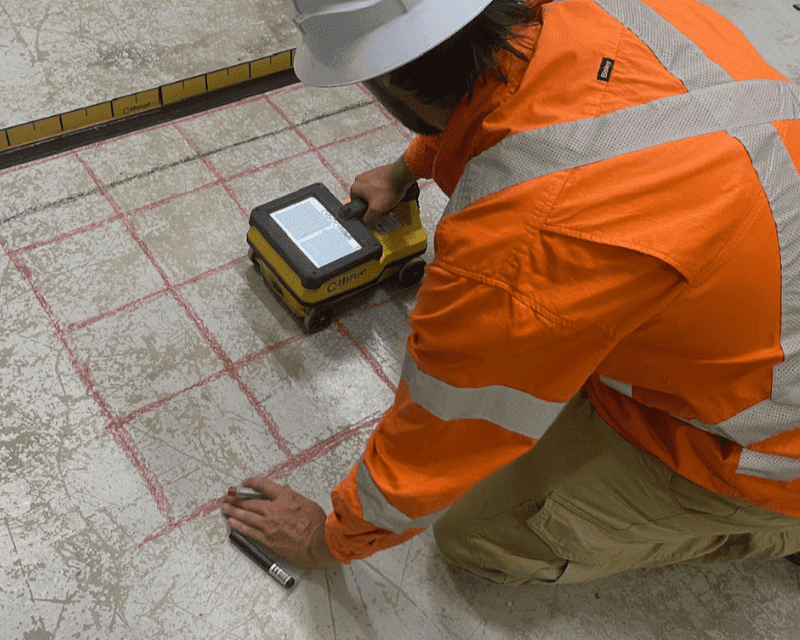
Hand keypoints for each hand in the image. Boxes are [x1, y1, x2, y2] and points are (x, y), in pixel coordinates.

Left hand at [221, 476, 338, 568]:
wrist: (317, 543)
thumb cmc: (316, 523)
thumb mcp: (308, 503)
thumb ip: (294, 496)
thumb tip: (285, 489)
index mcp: (284, 498)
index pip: (263, 485)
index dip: (252, 482)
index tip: (245, 482)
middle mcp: (273, 509)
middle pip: (250, 502)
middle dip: (236, 498)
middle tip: (227, 496)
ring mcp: (268, 525)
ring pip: (246, 516)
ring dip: (233, 510)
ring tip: (224, 507)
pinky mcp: (267, 539)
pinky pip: (249, 531)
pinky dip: (239, 526)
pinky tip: (231, 522)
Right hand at [350, 154, 418, 224]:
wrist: (401, 176)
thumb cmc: (388, 190)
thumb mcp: (376, 210)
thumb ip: (368, 218)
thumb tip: (365, 221)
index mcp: (355, 188)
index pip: (356, 204)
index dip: (365, 210)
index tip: (373, 211)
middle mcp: (360, 179)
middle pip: (365, 198)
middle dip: (374, 204)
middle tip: (383, 208)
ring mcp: (369, 174)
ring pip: (373, 192)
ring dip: (380, 199)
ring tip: (388, 201)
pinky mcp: (378, 172)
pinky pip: (379, 185)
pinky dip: (384, 191)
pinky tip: (391, 194)